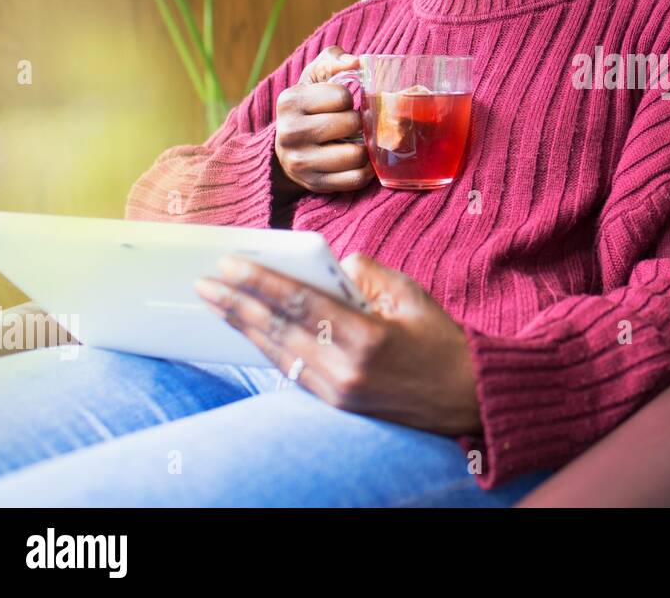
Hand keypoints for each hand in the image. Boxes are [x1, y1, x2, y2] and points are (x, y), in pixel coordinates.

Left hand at [194, 253, 481, 434]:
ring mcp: (337, 392)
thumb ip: (366, 274)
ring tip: (216, 303)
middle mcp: (345, 370)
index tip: (229, 264)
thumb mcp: (410, 295)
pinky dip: (267, 347)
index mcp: (366, 338)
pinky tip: (249, 330)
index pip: (299, 303)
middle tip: (204, 283)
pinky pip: (291, 371)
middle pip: (278, 331)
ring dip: (243, 327)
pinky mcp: (335, 404)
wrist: (464, 397)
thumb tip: (331, 265)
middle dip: (237, 304)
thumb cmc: (440, 341)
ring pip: (278, 353)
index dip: (260, 282)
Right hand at [273, 45, 375, 197]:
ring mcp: (301, 162)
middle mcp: (290, 132)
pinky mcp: (315, 184)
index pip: (342, 96)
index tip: (340, 104)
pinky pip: (356, 179)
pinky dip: (365, 170)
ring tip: (355, 141)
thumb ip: (333, 61)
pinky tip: (358, 160)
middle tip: (351, 124)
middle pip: (352, 123)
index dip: (348, 99)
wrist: (285, 149)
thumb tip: (356, 62)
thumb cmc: (309, 106)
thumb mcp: (314, 78)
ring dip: (364, 147)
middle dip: (358, 122)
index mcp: (290, 101)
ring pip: (357, 154)